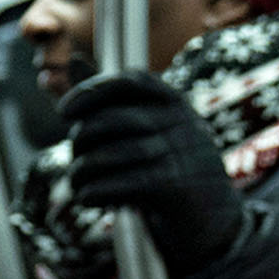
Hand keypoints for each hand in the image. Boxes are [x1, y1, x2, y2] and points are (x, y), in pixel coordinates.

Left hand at [63, 71, 246, 270]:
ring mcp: (183, 156)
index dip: (91, 91)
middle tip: (75, 160)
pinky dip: (95, 191)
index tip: (64, 113)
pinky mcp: (177, 188)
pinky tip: (86, 199)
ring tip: (75, 184)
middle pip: (114, 120)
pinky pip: (123, 183)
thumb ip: (107, 99)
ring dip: (82, 172)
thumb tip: (72, 56)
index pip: (132, 81)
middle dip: (81, 140)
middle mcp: (184, 124)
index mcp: (175, 105)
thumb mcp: (146, 130)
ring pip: (113, 154)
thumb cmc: (167, 169)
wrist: (214, 222)